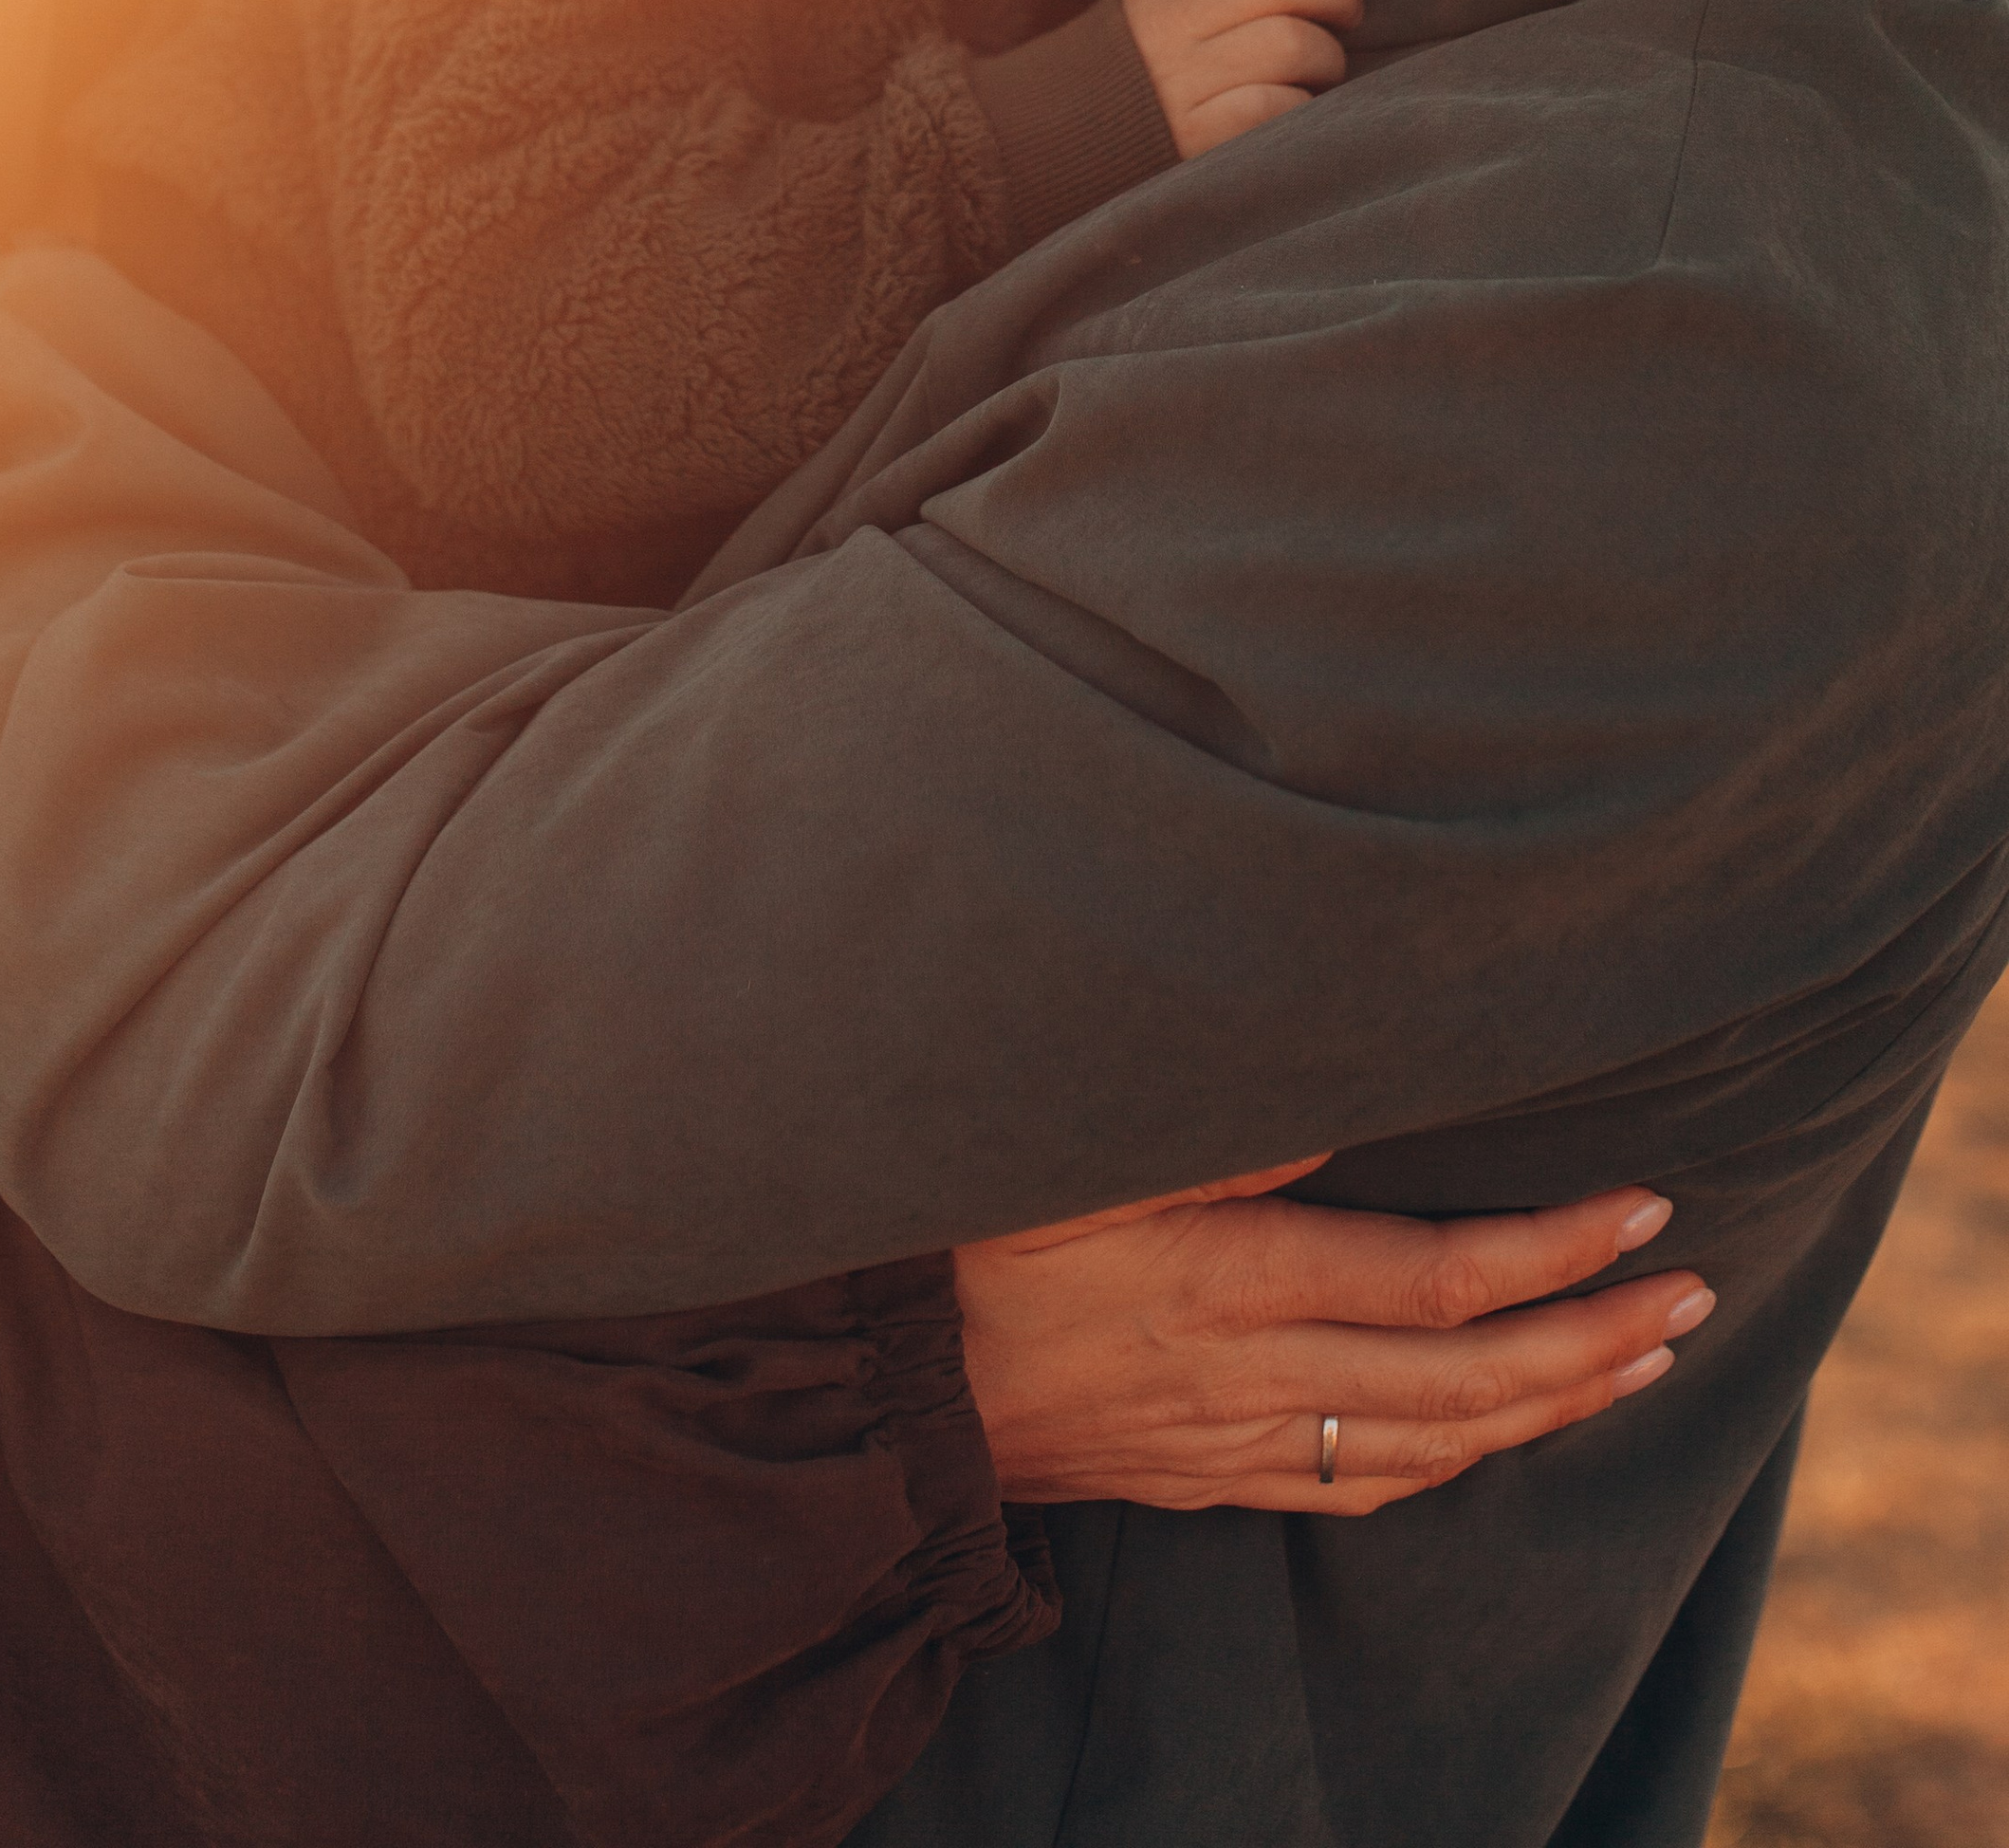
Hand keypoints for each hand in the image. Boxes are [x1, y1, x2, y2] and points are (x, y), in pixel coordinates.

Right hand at [955, 1167, 1712, 1515]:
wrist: (889, 1386)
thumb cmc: (971, 1234)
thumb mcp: (1070, 1150)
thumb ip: (1206, 1123)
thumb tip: (1336, 1099)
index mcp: (1229, 1278)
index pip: (1433, 1277)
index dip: (1549, 1249)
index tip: (1641, 1209)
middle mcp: (1252, 1372)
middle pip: (1467, 1378)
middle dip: (1596, 1338)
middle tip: (1694, 1294)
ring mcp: (1239, 1438)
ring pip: (1438, 1444)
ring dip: (1556, 1405)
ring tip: (1645, 1359)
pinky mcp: (1212, 1476)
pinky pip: (1367, 1485)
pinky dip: (1462, 1461)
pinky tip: (1510, 1435)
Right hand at [1122, 0, 1363, 159]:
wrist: (1065, 160)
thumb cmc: (1138, 95)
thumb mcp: (1158, 30)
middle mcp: (1170, 29)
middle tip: (1344, 24)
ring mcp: (1180, 83)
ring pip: (1288, 42)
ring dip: (1324, 62)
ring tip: (1317, 80)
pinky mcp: (1193, 138)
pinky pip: (1272, 106)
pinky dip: (1298, 110)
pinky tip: (1290, 118)